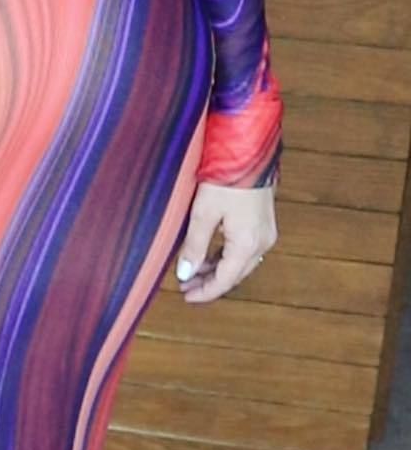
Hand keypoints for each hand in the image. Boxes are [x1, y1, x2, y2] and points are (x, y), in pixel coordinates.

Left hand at [174, 182, 277, 303]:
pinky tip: (208, 254)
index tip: (187, 297)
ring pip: (239, 262)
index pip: (226, 280)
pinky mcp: (263, 223)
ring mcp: (265, 233)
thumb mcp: (203, 213)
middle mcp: (262, 243)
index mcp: (247, 244)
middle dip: (209, 282)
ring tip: (191, 271)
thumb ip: (194, 246)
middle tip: (185, 286)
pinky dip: (225, 256)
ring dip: (216, 269)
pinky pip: (244, 249)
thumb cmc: (226, 179)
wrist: (249, 152)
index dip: (206, 292)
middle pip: (234, 274)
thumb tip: (185, 274)